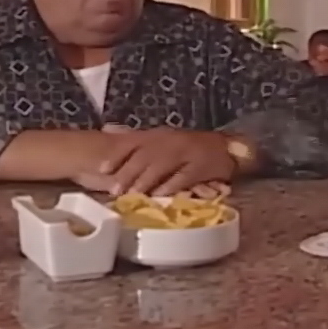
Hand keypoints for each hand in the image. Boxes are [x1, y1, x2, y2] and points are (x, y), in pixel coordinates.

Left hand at [99, 127, 235, 196]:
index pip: (131, 143)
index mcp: (156, 136)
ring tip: (133, 195)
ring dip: (145, 181)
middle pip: (143, 156)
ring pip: (160, 166)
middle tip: (114, 190)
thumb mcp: (161, 139)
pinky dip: (170, 187)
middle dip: (127, 173)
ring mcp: (184, 152)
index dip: (116, 156)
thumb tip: (108, 132)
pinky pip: (182, 176)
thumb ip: (137, 142)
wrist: (226, 147)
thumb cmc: (188, 146)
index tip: (101, 170)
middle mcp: (168, 141)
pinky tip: (159, 196)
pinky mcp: (200, 166)